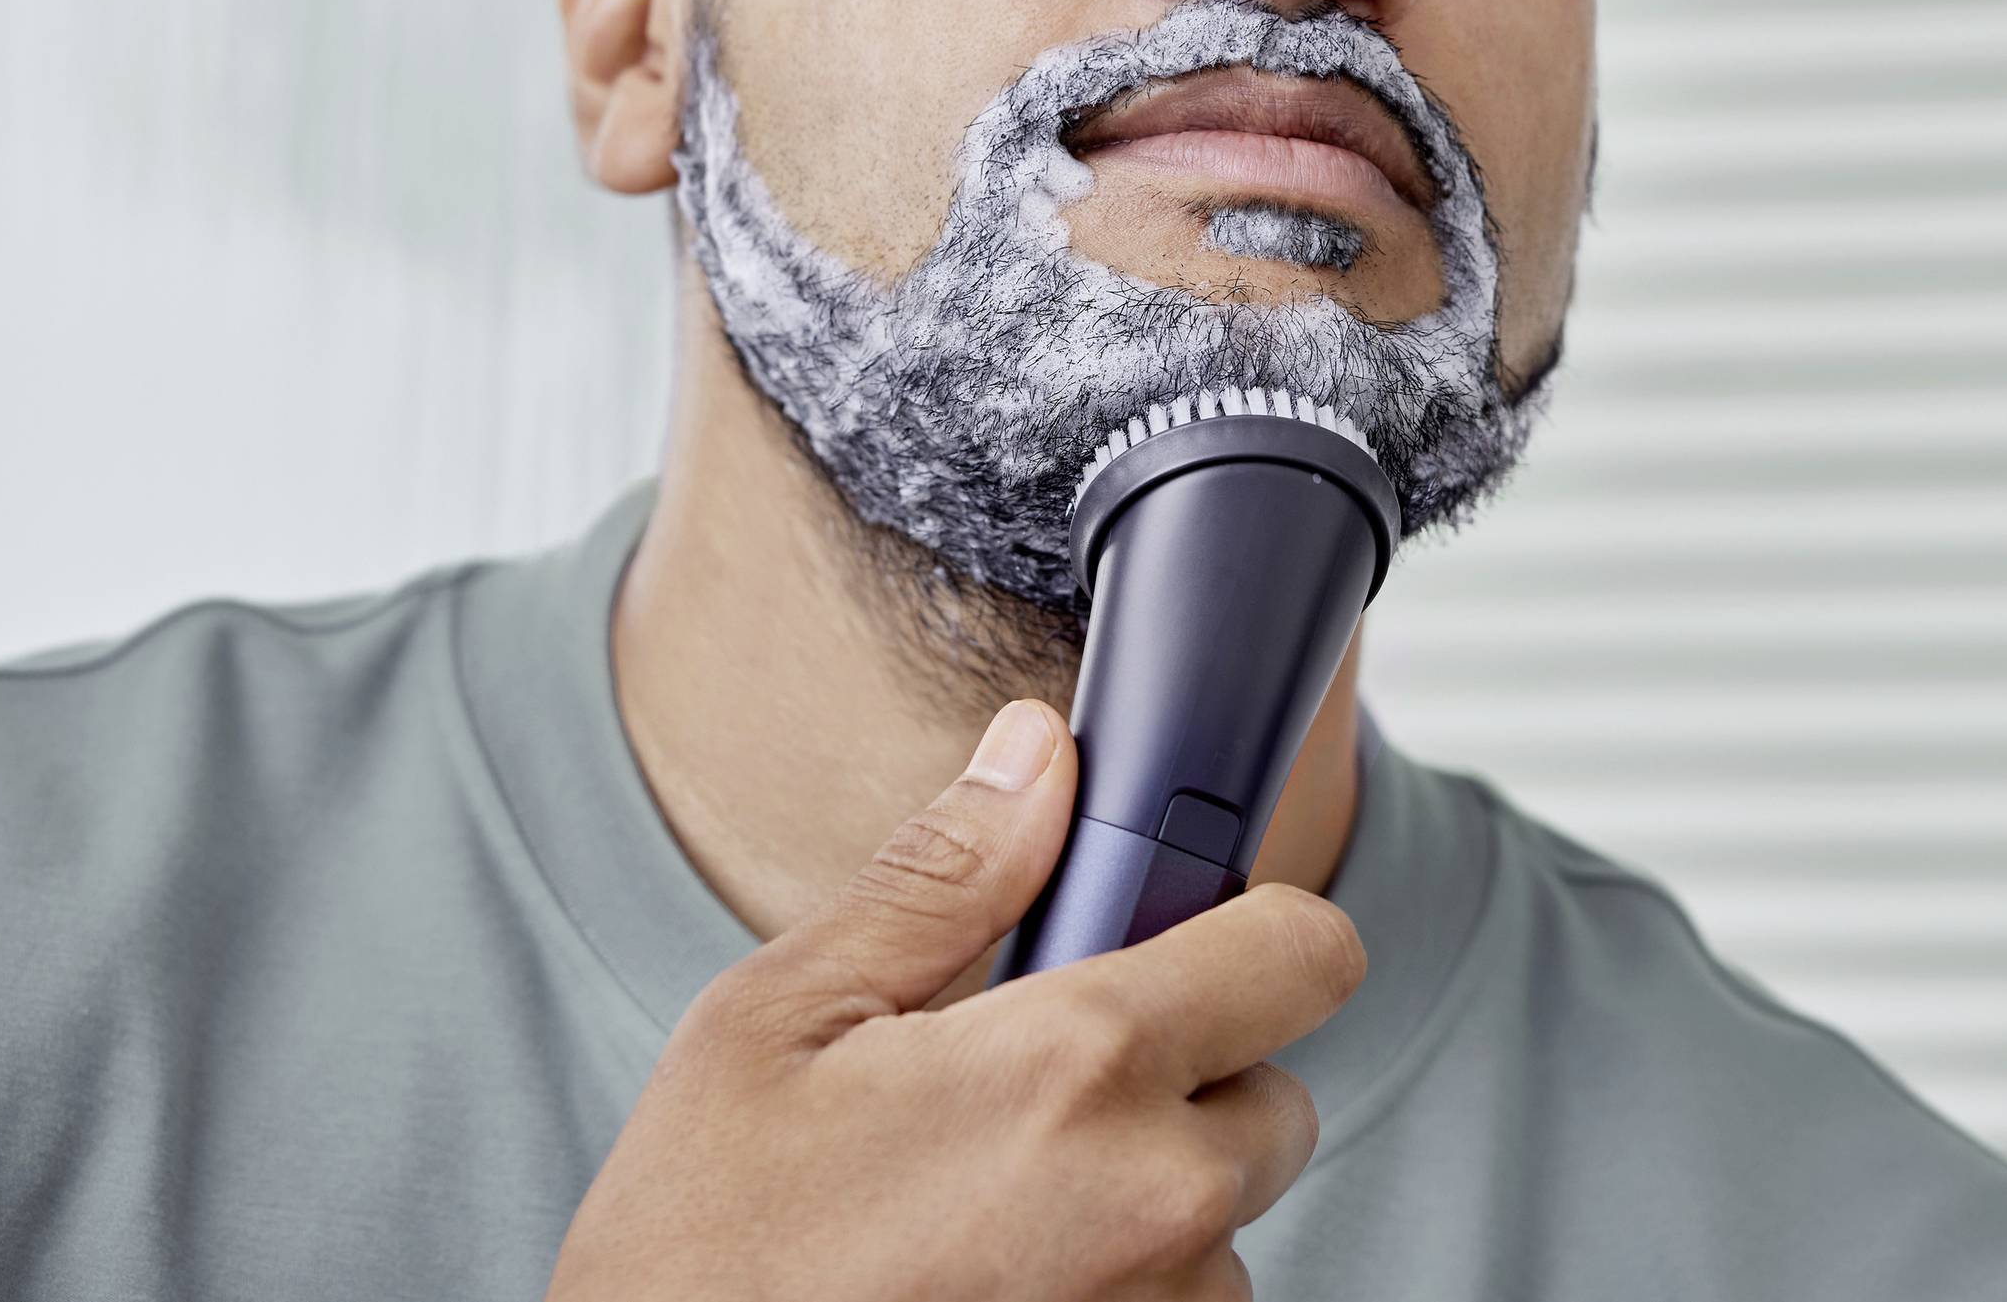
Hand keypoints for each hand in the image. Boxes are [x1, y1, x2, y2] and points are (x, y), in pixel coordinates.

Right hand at [545, 698, 1365, 1300]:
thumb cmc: (700, 1251)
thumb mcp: (780, 1018)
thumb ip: (941, 877)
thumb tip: (1036, 758)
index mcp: (1078, 1068)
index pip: (1306, 952)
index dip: (1250, 932)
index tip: (1181, 942)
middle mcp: (1156, 1204)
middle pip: (1273, 1100)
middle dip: (1179, 1083)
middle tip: (1029, 1096)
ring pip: (1221, 1223)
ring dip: (1142, 1203)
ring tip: (987, 1208)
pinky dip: (1116, 1291)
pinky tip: (994, 1280)